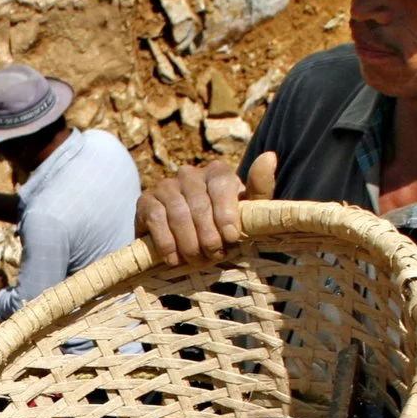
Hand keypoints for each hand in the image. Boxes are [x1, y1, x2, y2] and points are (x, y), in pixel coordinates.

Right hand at [137, 150, 277, 266]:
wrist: (188, 242)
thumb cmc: (223, 226)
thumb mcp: (247, 212)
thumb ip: (259, 189)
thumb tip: (270, 156)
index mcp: (217, 172)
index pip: (221, 184)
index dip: (226, 213)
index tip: (232, 238)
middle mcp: (190, 173)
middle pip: (199, 204)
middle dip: (209, 235)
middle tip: (215, 256)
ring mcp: (166, 186)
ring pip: (178, 214)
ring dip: (189, 243)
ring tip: (196, 260)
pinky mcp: (146, 201)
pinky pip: (157, 220)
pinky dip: (167, 243)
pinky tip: (174, 259)